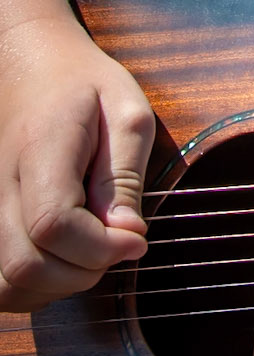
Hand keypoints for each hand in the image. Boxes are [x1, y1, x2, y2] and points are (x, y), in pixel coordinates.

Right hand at [0, 19, 154, 309]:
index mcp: (40, 150)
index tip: (137, 239)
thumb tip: (126, 235)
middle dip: (83, 273)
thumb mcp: (126, 113)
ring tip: (92, 253)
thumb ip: (124, 176)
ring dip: (57, 286)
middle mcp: (0, 184)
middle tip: (118, 246)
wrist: (30, 67)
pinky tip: (64, 261)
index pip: (52, 225)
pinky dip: (33, 287)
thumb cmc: (85, 86)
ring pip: (6, 284)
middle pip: (25, 264)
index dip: (99, 248)